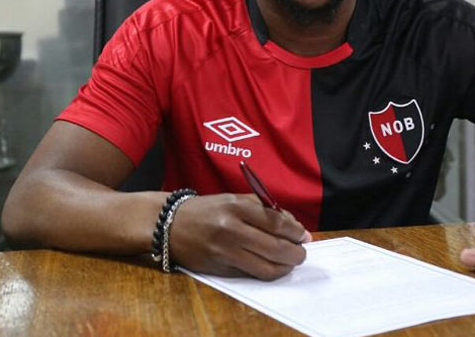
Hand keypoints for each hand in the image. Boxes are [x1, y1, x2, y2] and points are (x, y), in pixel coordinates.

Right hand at [168, 193, 311, 279]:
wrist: (170, 225)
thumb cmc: (207, 210)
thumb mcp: (234, 200)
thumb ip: (264, 210)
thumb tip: (293, 227)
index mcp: (236, 207)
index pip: (276, 222)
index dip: (296, 231)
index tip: (304, 236)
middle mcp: (231, 229)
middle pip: (276, 247)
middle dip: (296, 253)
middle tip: (302, 252)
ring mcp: (225, 252)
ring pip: (266, 267)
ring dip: (285, 267)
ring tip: (290, 261)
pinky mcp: (220, 269)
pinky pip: (251, 274)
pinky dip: (267, 272)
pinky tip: (273, 266)